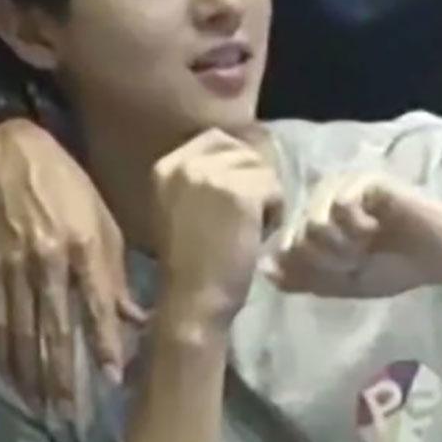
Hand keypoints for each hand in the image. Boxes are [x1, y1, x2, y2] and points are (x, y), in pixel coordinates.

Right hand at [0, 118, 144, 412]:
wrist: (14, 157)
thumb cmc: (71, 188)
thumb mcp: (105, 221)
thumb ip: (116, 273)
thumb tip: (135, 318)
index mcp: (84, 246)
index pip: (96, 306)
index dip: (103, 345)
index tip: (111, 380)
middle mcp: (50, 261)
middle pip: (57, 329)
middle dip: (64, 375)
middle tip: (72, 414)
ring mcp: (17, 268)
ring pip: (25, 333)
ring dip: (33, 375)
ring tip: (43, 409)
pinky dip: (4, 354)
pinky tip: (12, 379)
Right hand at [153, 129, 284, 326]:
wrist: (192, 302)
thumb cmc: (190, 262)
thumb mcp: (180, 207)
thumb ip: (201, 177)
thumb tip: (244, 152)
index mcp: (167, 165)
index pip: (217, 139)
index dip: (235, 164)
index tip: (233, 198)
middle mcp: (185, 162)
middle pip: (242, 151)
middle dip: (250, 180)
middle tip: (240, 218)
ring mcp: (212, 175)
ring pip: (262, 169)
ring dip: (264, 198)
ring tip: (247, 228)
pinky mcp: (241, 193)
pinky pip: (274, 189)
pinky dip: (274, 213)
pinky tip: (257, 236)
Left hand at [266, 172, 441, 297]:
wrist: (439, 258)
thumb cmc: (392, 267)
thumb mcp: (342, 283)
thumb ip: (303, 277)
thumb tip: (265, 270)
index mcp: (313, 219)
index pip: (285, 249)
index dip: (313, 271)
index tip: (343, 272)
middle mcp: (323, 198)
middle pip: (297, 239)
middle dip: (329, 262)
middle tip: (358, 258)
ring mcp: (344, 185)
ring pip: (314, 224)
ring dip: (343, 247)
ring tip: (367, 243)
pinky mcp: (366, 180)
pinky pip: (341, 206)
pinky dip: (357, 228)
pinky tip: (375, 227)